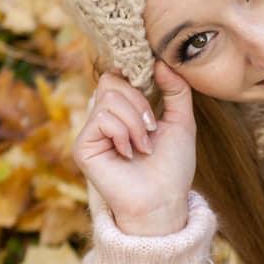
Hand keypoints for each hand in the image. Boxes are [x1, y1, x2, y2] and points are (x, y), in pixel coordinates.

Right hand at [74, 60, 196, 234]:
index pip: (118, 75)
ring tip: (144, 146)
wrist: (164, 201)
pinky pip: (102, 119)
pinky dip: (123, 133)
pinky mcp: (83, 146)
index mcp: (123, 112)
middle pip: (110, 80)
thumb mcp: (181, 122)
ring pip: (108, 99)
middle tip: (152, 128)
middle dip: (139, 102)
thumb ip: (175, 90)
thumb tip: (161, 62)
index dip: (135, 76)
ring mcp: (91, 133)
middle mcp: (103, 119)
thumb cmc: (173, 167)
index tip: (154, 86)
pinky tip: (130, 153)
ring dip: (135, 122)